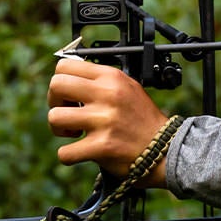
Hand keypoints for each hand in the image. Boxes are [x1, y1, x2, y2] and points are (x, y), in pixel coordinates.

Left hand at [48, 58, 173, 178]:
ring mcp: (104, 120)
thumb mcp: (126, 87)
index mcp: (111, 77)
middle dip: (54, 102)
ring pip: (55, 117)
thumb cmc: (142, 119)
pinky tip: (81, 152)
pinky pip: (65, 152)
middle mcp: (108, 95)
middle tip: (66, 113)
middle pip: (56, 85)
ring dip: (59, 129)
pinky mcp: (102, 146)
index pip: (65, 66)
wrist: (166, 148)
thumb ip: (100, 80)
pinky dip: (68, 155)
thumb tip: (68, 77)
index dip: (60, 81)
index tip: (69, 96)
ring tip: (74, 133)